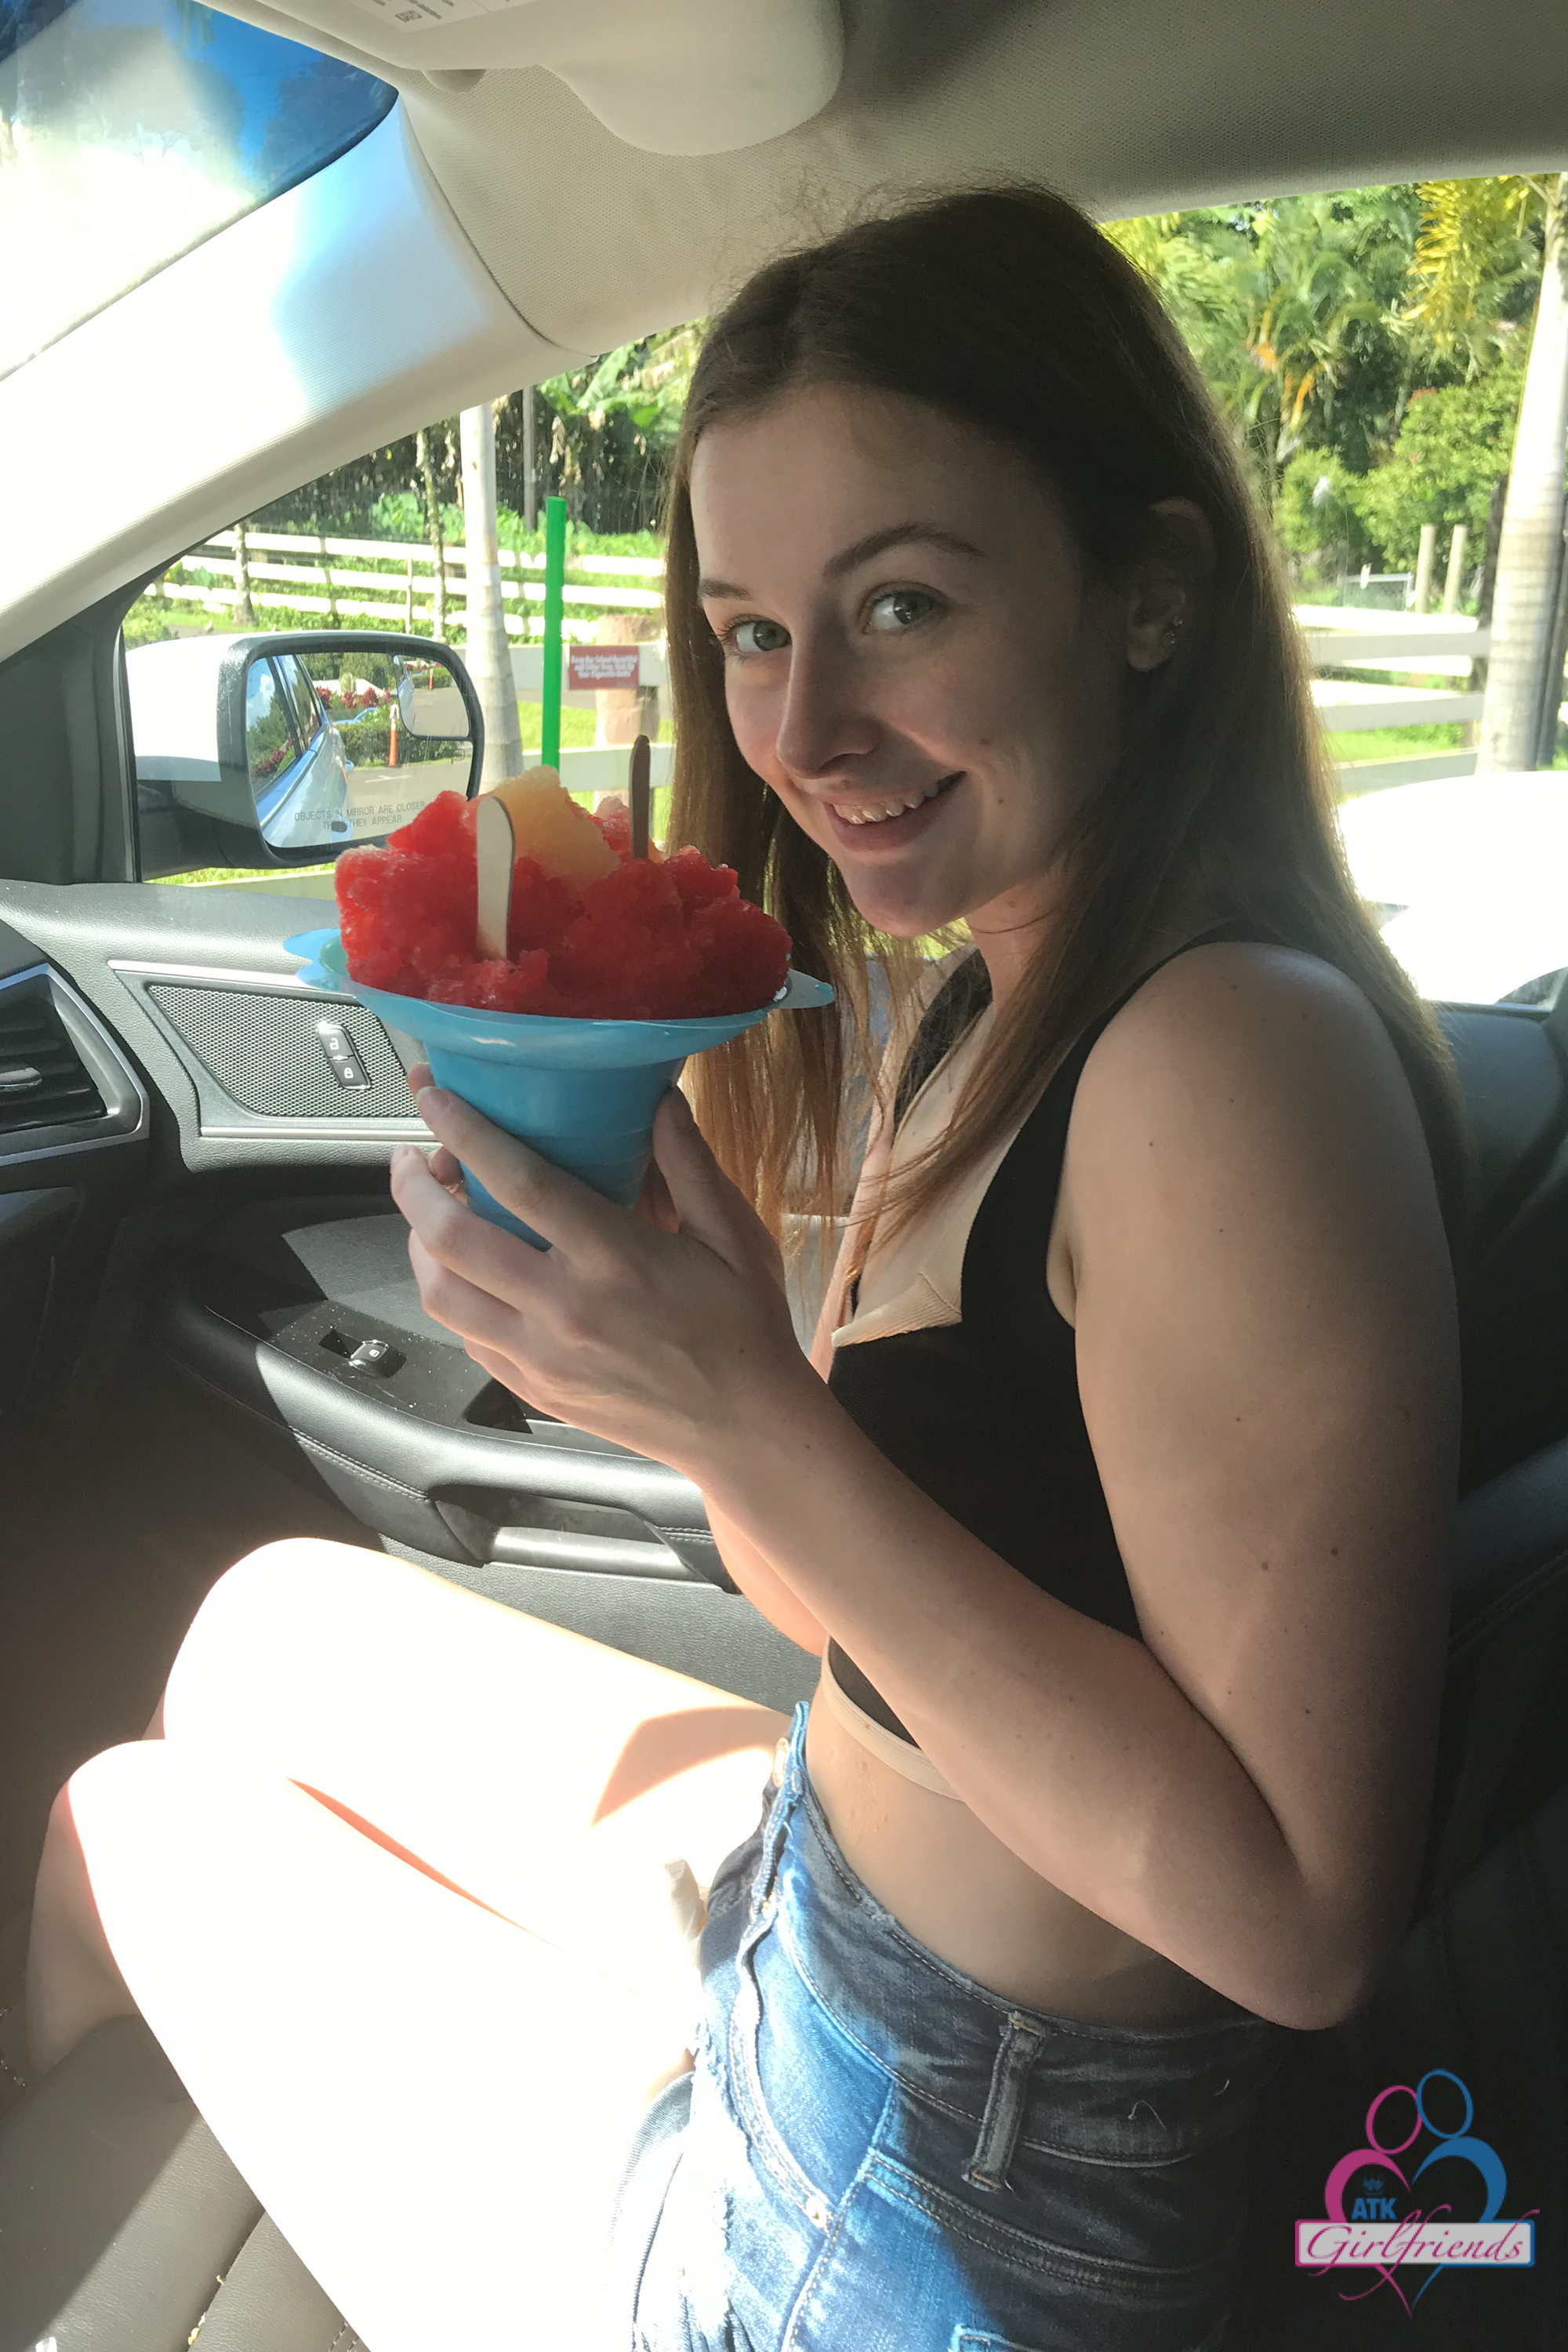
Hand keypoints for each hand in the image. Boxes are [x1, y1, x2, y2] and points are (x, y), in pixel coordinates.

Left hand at [389, 1080, 808, 1478]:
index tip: (436, 1097)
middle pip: (451, 1240)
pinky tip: (465, 1273)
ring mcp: (542, 1357)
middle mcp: (565, 1310)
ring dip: (417, 1245)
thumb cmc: (744, 1327)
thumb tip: (660, 1097)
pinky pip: (466, 1337)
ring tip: (426, 1213)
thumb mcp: (733, 1236)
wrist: (745, 1429)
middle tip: (410, 1156)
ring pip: (441, 1294)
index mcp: (615, 1260)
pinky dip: (452, 1296)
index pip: (518, 1182)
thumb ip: (690, 1163)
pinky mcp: (534, 1390)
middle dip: (412, 1187)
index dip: (466, 1132)